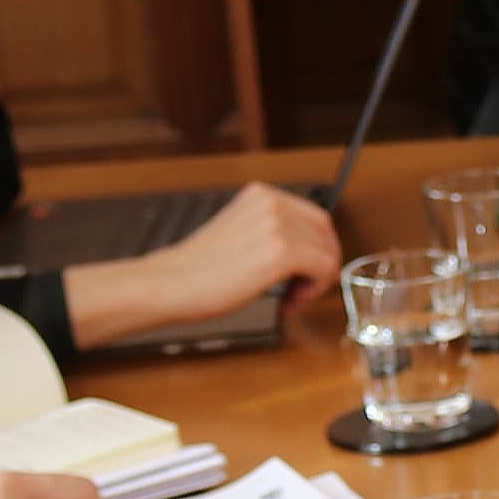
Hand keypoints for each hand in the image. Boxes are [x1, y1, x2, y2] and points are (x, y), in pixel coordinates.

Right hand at [62, 183, 337, 348]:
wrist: (171, 284)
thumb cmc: (198, 271)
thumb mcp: (241, 235)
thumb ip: (272, 234)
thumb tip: (308, 253)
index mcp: (261, 195)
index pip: (315, 217)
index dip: (319, 249)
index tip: (305, 274)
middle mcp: (272, 203)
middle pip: (325, 234)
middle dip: (321, 266)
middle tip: (302, 291)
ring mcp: (277, 225)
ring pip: (327, 254)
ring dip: (315, 283)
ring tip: (288, 299)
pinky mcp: (281, 251)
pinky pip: (323, 269)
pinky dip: (312, 291)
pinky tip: (287, 303)